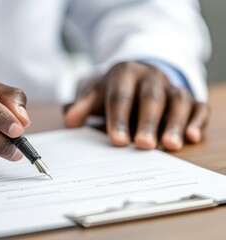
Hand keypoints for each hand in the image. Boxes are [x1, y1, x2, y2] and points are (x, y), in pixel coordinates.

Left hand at [64, 61, 208, 149]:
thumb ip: (81, 105)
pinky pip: (198, 106)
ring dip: (175, 123)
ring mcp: (170, 86)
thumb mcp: (94, 92)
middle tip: (143, 145)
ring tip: (170, 145)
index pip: (120, 97)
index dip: (119, 118)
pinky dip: (197, 120)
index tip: (117, 141)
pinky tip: (192, 137)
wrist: (135, 74)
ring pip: (178, 101)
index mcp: (124, 73)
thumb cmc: (113, 88)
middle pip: (151, 98)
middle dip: (147, 121)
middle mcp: (150, 77)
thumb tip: (69, 120)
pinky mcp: (187, 97)